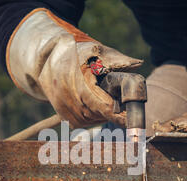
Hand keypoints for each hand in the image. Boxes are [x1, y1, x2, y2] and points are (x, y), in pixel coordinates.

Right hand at [7, 8, 141, 127]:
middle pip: (101, 115)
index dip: (120, 115)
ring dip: (103, 113)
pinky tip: (94, 103)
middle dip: (114, 111)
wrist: (47, 60)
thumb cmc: (77, 54)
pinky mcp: (64, 116)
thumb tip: (139, 64)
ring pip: (93, 120)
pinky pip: (84, 122)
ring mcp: (66, 110)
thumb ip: (118, 60)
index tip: (133, 120)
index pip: (105, 108)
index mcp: (81, 85)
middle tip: (121, 100)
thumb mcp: (97, 51)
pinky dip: (93, 116)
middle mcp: (72, 101)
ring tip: (104, 97)